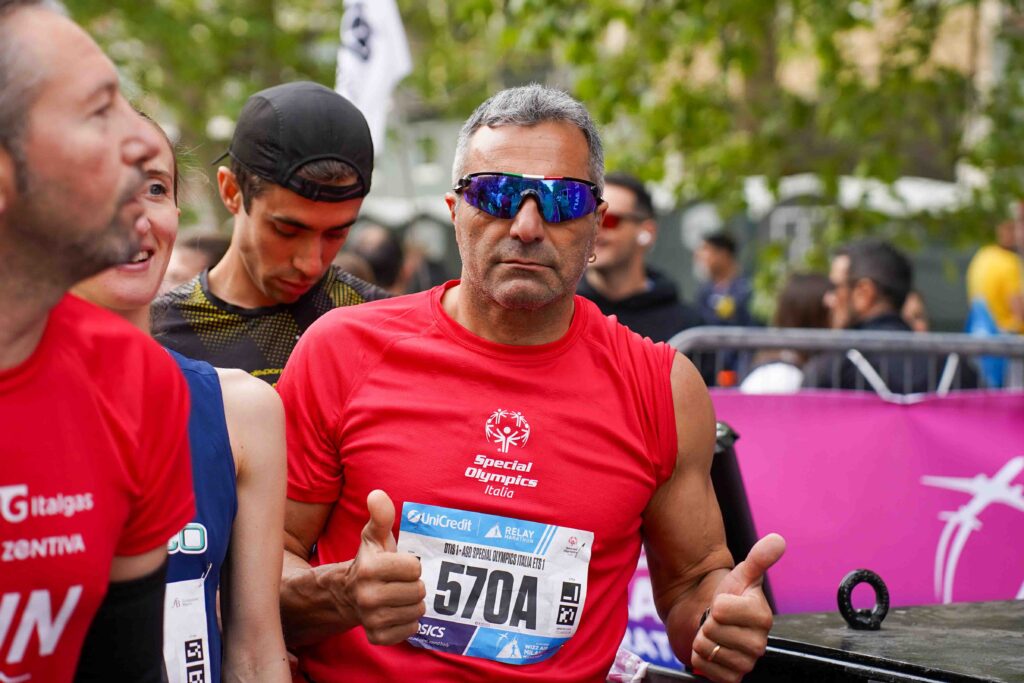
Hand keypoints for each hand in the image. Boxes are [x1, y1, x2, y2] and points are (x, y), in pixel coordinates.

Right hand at [343, 490, 425, 644]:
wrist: (347, 595)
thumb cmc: (370, 561)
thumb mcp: (373, 536)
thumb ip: (381, 516)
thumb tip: (377, 494)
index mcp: (368, 569)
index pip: (415, 568)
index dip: (410, 565)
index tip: (398, 565)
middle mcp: (367, 596)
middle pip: (419, 591)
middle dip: (413, 584)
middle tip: (399, 582)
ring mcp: (371, 620)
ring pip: (417, 611)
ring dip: (412, 603)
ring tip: (397, 596)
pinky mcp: (376, 638)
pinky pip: (410, 631)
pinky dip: (408, 622)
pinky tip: (395, 612)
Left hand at [691, 533, 785, 682]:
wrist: (708, 618)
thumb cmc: (725, 596)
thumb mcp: (740, 574)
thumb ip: (759, 558)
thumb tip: (778, 540)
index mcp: (762, 617)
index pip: (722, 610)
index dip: (716, 604)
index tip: (723, 602)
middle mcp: (758, 643)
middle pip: (713, 631)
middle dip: (707, 623)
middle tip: (716, 620)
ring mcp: (746, 662)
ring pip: (708, 650)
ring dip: (702, 640)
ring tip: (713, 634)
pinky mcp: (732, 678)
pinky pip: (706, 669)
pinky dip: (700, 659)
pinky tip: (711, 651)